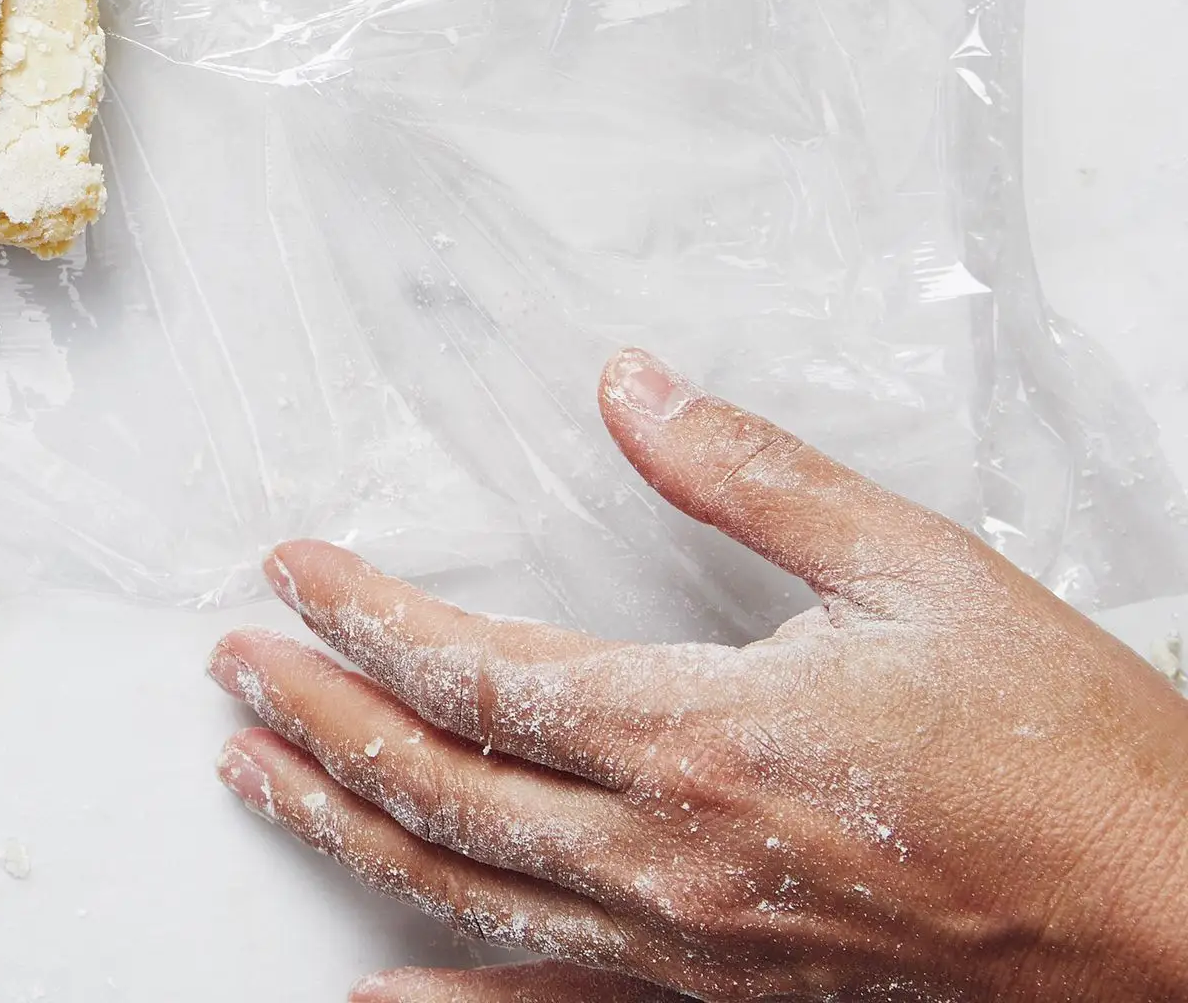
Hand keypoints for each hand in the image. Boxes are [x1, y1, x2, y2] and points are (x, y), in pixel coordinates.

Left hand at [208, 349, 1187, 1001]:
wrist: (1181, 921)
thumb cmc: (1060, 748)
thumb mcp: (911, 564)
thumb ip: (747, 473)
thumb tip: (627, 383)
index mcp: (702, 740)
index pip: (476, 677)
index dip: (364, 621)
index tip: (288, 571)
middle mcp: (674, 863)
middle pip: (440, 790)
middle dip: (318, 719)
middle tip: (232, 663)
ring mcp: (695, 955)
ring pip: (470, 895)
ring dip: (346, 827)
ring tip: (255, 772)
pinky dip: (449, 1002)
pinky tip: (370, 995)